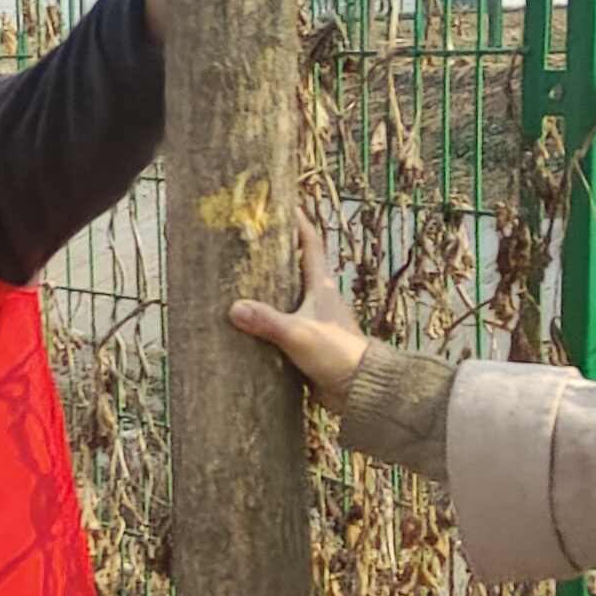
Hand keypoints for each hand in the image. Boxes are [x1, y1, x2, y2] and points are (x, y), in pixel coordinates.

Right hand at [225, 233, 371, 408]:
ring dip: (276, 287)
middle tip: (257, 241)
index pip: (311, 246)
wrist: (360, 389)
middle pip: (301, 267)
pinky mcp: (313, 343)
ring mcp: (318, 322)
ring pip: (294, 296)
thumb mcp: (297, 334)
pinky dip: (274, 319)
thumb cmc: (336, 353)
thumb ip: (267, 321)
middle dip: (282, 253)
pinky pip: (289, 324)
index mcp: (322, 287)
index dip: (299, 225)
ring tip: (247, 279)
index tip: (286, 206)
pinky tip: (255, 324)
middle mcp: (322, 300)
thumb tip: (234, 308)